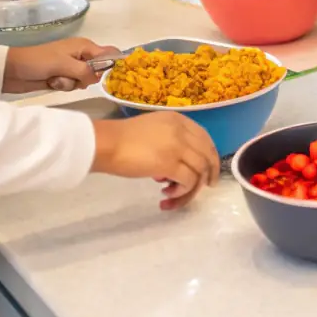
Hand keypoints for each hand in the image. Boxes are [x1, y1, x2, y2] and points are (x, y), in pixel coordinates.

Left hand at [2, 37, 118, 93]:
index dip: (113, 65)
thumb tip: (97, 78)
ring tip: (56, 78)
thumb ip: (85, 71)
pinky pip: (72, 85)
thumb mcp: (63, 64)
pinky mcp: (62, 77)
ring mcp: (70, 67)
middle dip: (86, 78)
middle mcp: (80, 55)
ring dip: (71, 83)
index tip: (112, 78)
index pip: (109, 53)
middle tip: (73, 76)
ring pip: (84, 80)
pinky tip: (51, 83)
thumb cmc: (38, 61)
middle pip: (97, 70)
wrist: (12, 70)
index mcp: (84, 46)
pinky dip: (63, 86)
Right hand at [92, 113, 220, 210]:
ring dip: (190, 189)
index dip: (210, 156)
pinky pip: (189, 182)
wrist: (106, 143)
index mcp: (179, 120)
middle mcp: (182, 131)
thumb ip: (169, 143)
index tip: (208, 170)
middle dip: (210, 173)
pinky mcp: (170, 163)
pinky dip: (182, 193)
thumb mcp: (153, 131)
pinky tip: (167, 196)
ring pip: (200, 171)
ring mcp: (178, 146)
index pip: (205, 138)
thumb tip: (174, 169)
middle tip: (206, 188)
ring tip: (173, 196)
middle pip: (208, 154)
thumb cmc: (122, 139)